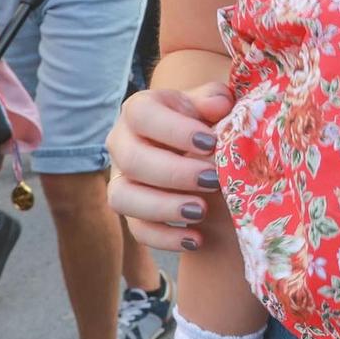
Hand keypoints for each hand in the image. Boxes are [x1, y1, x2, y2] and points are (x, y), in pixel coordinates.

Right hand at [106, 83, 235, 251]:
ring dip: (162, 207)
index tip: (210, 142)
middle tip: (212, 179)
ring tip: (201, 211)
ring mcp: (121, 180)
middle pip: (132, 160)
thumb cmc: (205, 122)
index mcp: (139, 110)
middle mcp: (122, 144)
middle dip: (173, 172)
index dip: (174, 129)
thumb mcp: (212, 106)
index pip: (142, 115)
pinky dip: (165, 238)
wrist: (199, 152)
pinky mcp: (131, 213)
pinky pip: (136, 230)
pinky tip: (196, 238)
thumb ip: (214, 100)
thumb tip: (218, 105)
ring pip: (123, 198)